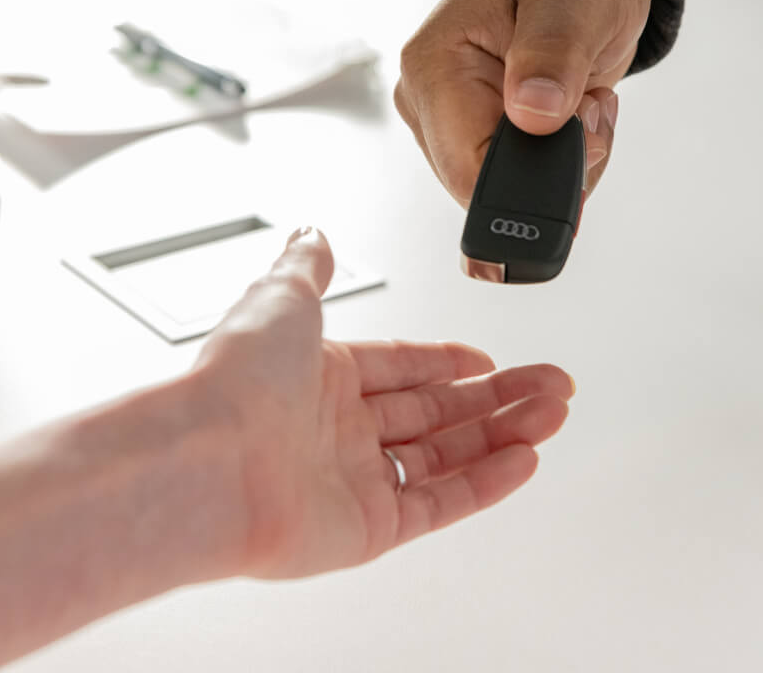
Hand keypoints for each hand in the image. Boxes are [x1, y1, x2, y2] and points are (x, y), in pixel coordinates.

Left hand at [189, 227, 573, 579]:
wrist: (209, 462)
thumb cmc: (236, 379)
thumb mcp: (280, 296)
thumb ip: (308, 267)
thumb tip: (311, 234)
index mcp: (321, 375)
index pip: (402, 367)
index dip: (448, 363)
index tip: (489, 362)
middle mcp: (339, 428)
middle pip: (437, 411)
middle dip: (499, 397)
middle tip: (551, 386)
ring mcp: (355, 479)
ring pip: (447, 455)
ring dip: (504, 434)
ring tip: (554, 414)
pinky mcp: (368, 528)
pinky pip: (440, 502)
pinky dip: (486, 482)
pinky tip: (525, 459)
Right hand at [394, 0, 651, 205]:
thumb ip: (554, 53)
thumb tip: (534, 113)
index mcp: (433, 65)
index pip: (467, 168)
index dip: (535, 170)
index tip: (582, 126)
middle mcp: (430, 101)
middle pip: (491, 186)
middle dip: (558, 160)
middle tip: (588, 102)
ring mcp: (453, 122)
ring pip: (514, 188)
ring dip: (569, 156)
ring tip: (583, 94)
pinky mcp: (481, 133)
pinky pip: (528, 177)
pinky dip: (568, 154)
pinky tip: (576, 107)